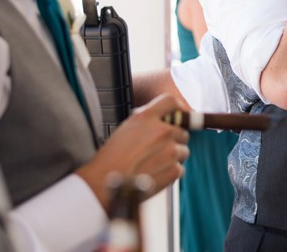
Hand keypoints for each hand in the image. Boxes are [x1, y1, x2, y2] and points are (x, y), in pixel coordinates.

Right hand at [76, 94, 190, 208]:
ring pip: (183, 151)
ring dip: (173, 158)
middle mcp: (162, 131)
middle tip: (157, 151)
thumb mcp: (125, 128)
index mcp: (147, 117)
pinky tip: (153, 175)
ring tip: (153, 165)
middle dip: (173, 140)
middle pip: (182, 131)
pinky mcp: (174, 169)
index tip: (179, 115)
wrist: (103, 184)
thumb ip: (146, 120)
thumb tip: (162, 119)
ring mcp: (170, 150)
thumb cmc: (110, 159)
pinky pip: (179, 168)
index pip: (170, 101)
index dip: (176, 108)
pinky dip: (169, 173)